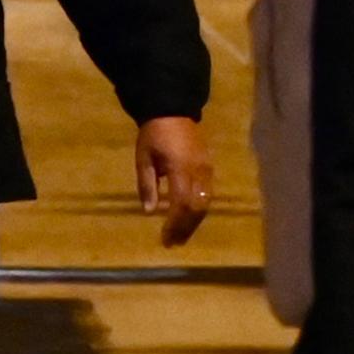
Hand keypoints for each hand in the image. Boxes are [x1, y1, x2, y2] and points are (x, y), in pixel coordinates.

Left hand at [135, 113, 211, 245]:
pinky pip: (207, 195)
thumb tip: (149, 212)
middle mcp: (199, 172)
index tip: (165, 238)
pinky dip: (198, 210)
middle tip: (173, 244)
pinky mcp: (209, 168)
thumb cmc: (153, 134)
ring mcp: (207, 170)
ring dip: (193, 222)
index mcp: (181, 168)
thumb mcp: (143, 158)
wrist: (172, 110)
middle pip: (197, 208)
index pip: (181, 204)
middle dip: (185, 228)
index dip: (174, 224)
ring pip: (205, 204)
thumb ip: (147, 184)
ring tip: (180, 237)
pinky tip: (188, 219)